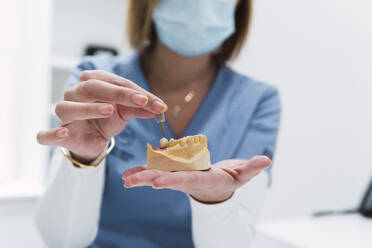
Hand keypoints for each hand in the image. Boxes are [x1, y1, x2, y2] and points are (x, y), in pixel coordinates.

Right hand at [37, 70, 166, 162]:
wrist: (93, 138)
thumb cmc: (108, 118)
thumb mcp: (127, 112)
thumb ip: (141, 108)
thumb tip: (161, 108)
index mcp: (93, 81)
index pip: (115, 83)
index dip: (136, 92)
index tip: (157, 104)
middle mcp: (75, 92)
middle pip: (93, 88)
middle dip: (119, 94)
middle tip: (140, 101)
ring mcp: (64, 112)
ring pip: (68, 107)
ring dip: (88, 108)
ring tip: (109, 110)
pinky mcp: (59, 133)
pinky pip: (46, 134)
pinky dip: (53, 134)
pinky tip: (65, 133)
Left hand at [122, 156, 270, 202]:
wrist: (216, 186)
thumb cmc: (231, 179)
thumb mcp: (243, 174)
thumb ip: (253, 168)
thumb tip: (266, 160)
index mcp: (202, 178)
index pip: (187, 180)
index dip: (173, 180)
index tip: (158, 183)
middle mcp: (187, 179)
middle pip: (167, 179)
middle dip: (149, 179)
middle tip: (132, 180)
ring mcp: (178, 176)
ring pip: (157, 176)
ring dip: (141, 177)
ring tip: (125, 179)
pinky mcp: (173, 172)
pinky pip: (156, 172)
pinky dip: (142, 172)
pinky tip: (127, 175)